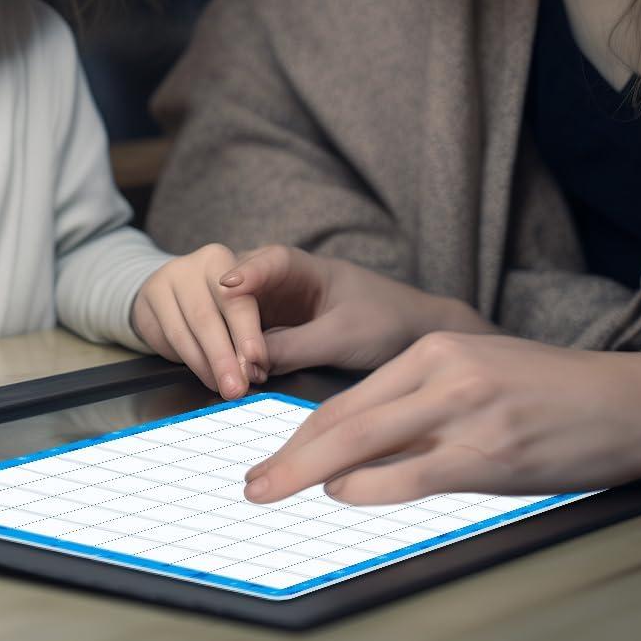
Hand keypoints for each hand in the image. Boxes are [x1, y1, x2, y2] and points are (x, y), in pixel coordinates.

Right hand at [131, 244, 265, 399]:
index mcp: (223, 258)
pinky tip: (206, 374)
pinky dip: (189, 361)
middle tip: (238, 388)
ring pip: (185, 331)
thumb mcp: (243, 303)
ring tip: (224, 386)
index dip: (246, 329)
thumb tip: (256, 369)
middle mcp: (194, 263)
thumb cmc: (221, 299)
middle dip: (225, 358)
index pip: (238, 298)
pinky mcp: (150, 296)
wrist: (176, 286)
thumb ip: (250, 331)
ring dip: (206, 366)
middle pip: (208, 317)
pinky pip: (168, 337)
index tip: (256, 357)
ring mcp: (168, 278)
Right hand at [218, 245, 494, 373]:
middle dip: (229, 319)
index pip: (269, 260)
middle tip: (225, 354)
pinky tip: (232, 379)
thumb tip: (247, 365)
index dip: (247, 272)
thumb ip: (295, 347)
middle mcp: (284, 285)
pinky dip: (240, 359)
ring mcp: (278, 312)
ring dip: (230, 343)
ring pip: (241, 320)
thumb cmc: (387, 321)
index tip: (226, 287)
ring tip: (227, 375)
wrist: (415, 339)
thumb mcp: (342, 335)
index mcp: (305, 267)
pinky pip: (250, 345)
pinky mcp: (277, 339)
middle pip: (243, 290)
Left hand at [242, 332, 640, 505]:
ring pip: (365, 441)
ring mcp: (464, 409)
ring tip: (275, 492)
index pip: (350, 395)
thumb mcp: (478, 377)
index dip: (302, 431)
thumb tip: (363, 457)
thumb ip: (423, 406)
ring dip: (309, 472)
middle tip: (251, 484)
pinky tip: (341, 494)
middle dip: (289, 454)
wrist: (624, 402)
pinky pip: (412, 472)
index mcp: (435, 348)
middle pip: (345, 417)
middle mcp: (442, 370)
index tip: (272, 458)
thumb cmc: (550, 396)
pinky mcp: (489, 452)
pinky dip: (369, 486)